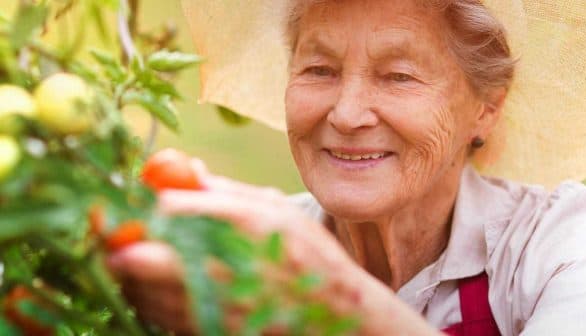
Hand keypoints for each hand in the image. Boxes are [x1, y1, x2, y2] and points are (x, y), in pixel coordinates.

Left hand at [108, 159, 441, 334]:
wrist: (336, 314)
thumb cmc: (307, 254)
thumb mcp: (276, 210)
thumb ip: (226, 191)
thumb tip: (181, 170)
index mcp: (240, 224)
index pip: (165, 209)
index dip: (131, 202)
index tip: (115, 199)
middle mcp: (221, 264)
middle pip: (137, 255)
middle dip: (114, 240)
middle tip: (109, 229)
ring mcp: (213, 303)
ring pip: (138, 288)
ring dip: (125, 268)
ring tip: (132, 252)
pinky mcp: (208, 329)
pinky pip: (155, 313)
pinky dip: (144, 295)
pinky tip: (155, 282)